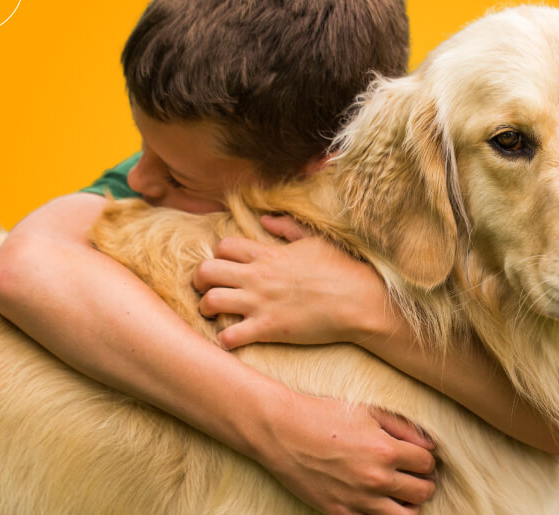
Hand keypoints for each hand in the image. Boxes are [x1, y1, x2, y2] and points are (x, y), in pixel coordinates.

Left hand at [193, 215, 394, 348]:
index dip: (218, 255)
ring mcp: (260, 303)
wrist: (359, 301)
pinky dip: (224, 339)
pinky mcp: (268, 329)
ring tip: (213, 314)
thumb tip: (266, 219)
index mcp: (268, 254)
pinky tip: (232, 339)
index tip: (225, 266)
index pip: (223, 246)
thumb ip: (288, 228)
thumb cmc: (342, 269)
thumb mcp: (315, 240)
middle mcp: (258, 276)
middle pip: (206, 271)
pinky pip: (229, 336)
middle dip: (199, 280)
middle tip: (206, 289)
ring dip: (206, 309)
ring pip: (209, 302)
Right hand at [254, 393, 436, 513]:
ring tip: (398, 492)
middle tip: (410, 474)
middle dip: (421, 482)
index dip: (424, 459)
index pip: (427, 464)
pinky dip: (380, 513)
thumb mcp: (367, 411)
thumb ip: (404, 427)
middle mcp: (376, 478)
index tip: (415, 457)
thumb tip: (430, 445)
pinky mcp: (340, 513)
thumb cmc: (324, 415)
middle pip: (423, 492)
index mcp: (385, 450)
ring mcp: (358, 500)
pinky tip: (375, 500)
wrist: (282, 432)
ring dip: (408, 504)